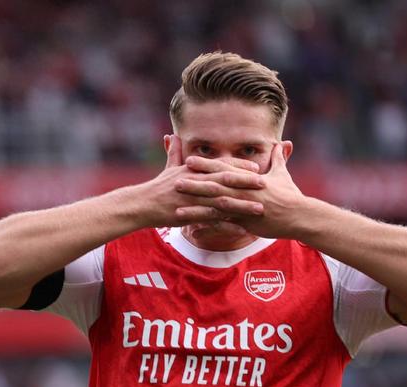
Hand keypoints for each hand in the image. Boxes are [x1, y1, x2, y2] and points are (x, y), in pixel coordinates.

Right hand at [134, 135, 265, 229]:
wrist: (141, 204)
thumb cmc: (157, 187)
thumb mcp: (167, 168)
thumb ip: (173, 152)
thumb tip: (171, 135)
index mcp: (194, 170)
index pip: (221, 166)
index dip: (239, 167)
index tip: (257, 167)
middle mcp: (196, 182)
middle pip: (225, 181)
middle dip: (246, 183)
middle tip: (265, 185)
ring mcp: (193, 199)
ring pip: (222, 201)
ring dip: (242, 205)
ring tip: (259, 209)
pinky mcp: (190, 215)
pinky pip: (212, 221)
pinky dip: (228, 225)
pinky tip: (242, 230)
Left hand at [176, 143, 306, 238]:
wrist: (300, 215)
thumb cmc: (291, 195)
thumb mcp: (284, 174)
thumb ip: (278, 159)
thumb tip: (282, 144)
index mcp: (249, 178)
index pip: (223, 169)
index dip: (205, 165)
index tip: (188, 160)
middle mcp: (244, 191)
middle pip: (215, 185)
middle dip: (194, 183)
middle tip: (174, 180)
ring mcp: (244, 207)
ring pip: (215, 205)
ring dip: (196, 206)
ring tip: (177, 207)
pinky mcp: (247, 222)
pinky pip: (224, 225)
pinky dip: (208, 227)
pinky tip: (193, 230)